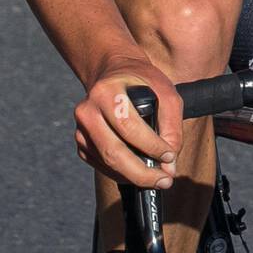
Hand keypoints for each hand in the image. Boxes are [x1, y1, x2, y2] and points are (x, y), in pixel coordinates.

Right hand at [74, 52, 183, 186]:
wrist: (113, 72)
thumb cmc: (141, 80)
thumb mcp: (164, 91)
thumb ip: (172, 125)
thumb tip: (170, 164)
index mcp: (106, 92)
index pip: (129, 127)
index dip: (151, 146)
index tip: (170, 157)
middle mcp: (87, 110)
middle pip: (113, 152)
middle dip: (141, 173)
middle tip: (165, 181)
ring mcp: (80, 128)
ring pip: (107, 163)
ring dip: (134, 177)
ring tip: (156, 178)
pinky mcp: (81, 143)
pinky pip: (101, 166)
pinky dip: (122, 173)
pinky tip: (138, 170)